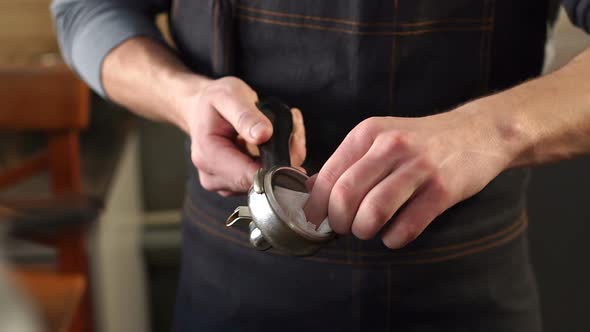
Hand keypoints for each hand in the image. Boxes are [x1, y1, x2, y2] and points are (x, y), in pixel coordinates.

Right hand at [182, 76, 305, 195]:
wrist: (201, 109)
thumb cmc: (213, 101)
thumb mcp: (228, 96)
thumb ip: (246, 116)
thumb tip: (264, 135)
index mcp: (208, 156)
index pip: (250, 176)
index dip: (278, 164)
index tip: (294, 138)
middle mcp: (213, 177)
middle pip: (264, 181)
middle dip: (285, 154)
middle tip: (291, 122)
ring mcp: (225, 185)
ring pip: (270, 181)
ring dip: (285, 156)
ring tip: (282, 127)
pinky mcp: (237, 186)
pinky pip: (267, 180)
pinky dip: (279, 160)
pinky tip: (277, 139)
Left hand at [304, 107, 515, 248]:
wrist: (478, 132)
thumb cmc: (421, 141)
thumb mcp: (379, 138)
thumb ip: (346, 162)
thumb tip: (309, 190)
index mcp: (367, 133)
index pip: (328, 176)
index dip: (317, 206)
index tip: (317, 220)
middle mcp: (390, 146)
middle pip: (345, 196)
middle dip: (339, 222)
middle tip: (345, 228)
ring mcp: (419, 167)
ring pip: (373, 212)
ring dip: (364, 231)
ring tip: (368, 230)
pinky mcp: (443, 189)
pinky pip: (407, 227)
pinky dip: (394, 239)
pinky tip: (394, 234)